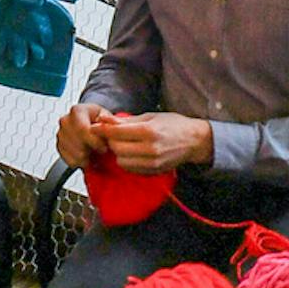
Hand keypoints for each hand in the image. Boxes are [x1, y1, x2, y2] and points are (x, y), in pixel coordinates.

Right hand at [56, 103, 105, 168]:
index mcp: (77, 111)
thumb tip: (104, 125)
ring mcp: (61, 134)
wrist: (91, 123)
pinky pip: (71, 161)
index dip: (95, 142)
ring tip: (95, 153)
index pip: (83, 129)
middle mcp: (66, 121)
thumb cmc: (99, 119)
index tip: (104, 147)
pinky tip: (88, 157)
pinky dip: (81, 163)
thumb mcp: (107, 116)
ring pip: (75, 155)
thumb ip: (107, 121)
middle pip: (78, 145)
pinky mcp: (59, 147)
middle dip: (92, 151)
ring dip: (88, 158)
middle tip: (101, 151)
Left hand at [99, 110, 214, 175]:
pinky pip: (131, 169)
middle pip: (117, 148)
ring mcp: (152, 163)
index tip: (94, 126)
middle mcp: (150, 149)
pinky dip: (127, 161)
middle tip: (113, 134)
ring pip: (121, 161)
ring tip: (124, 144)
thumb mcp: (150, 116)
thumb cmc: (173, 124)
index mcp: (149, 131)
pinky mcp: (153, 172)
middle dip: (111, 141)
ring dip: (118, 153)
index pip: (117, 133)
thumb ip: (126, 120)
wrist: (194, 141)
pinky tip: (133, 153)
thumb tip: (104, 119)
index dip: (103, 129)